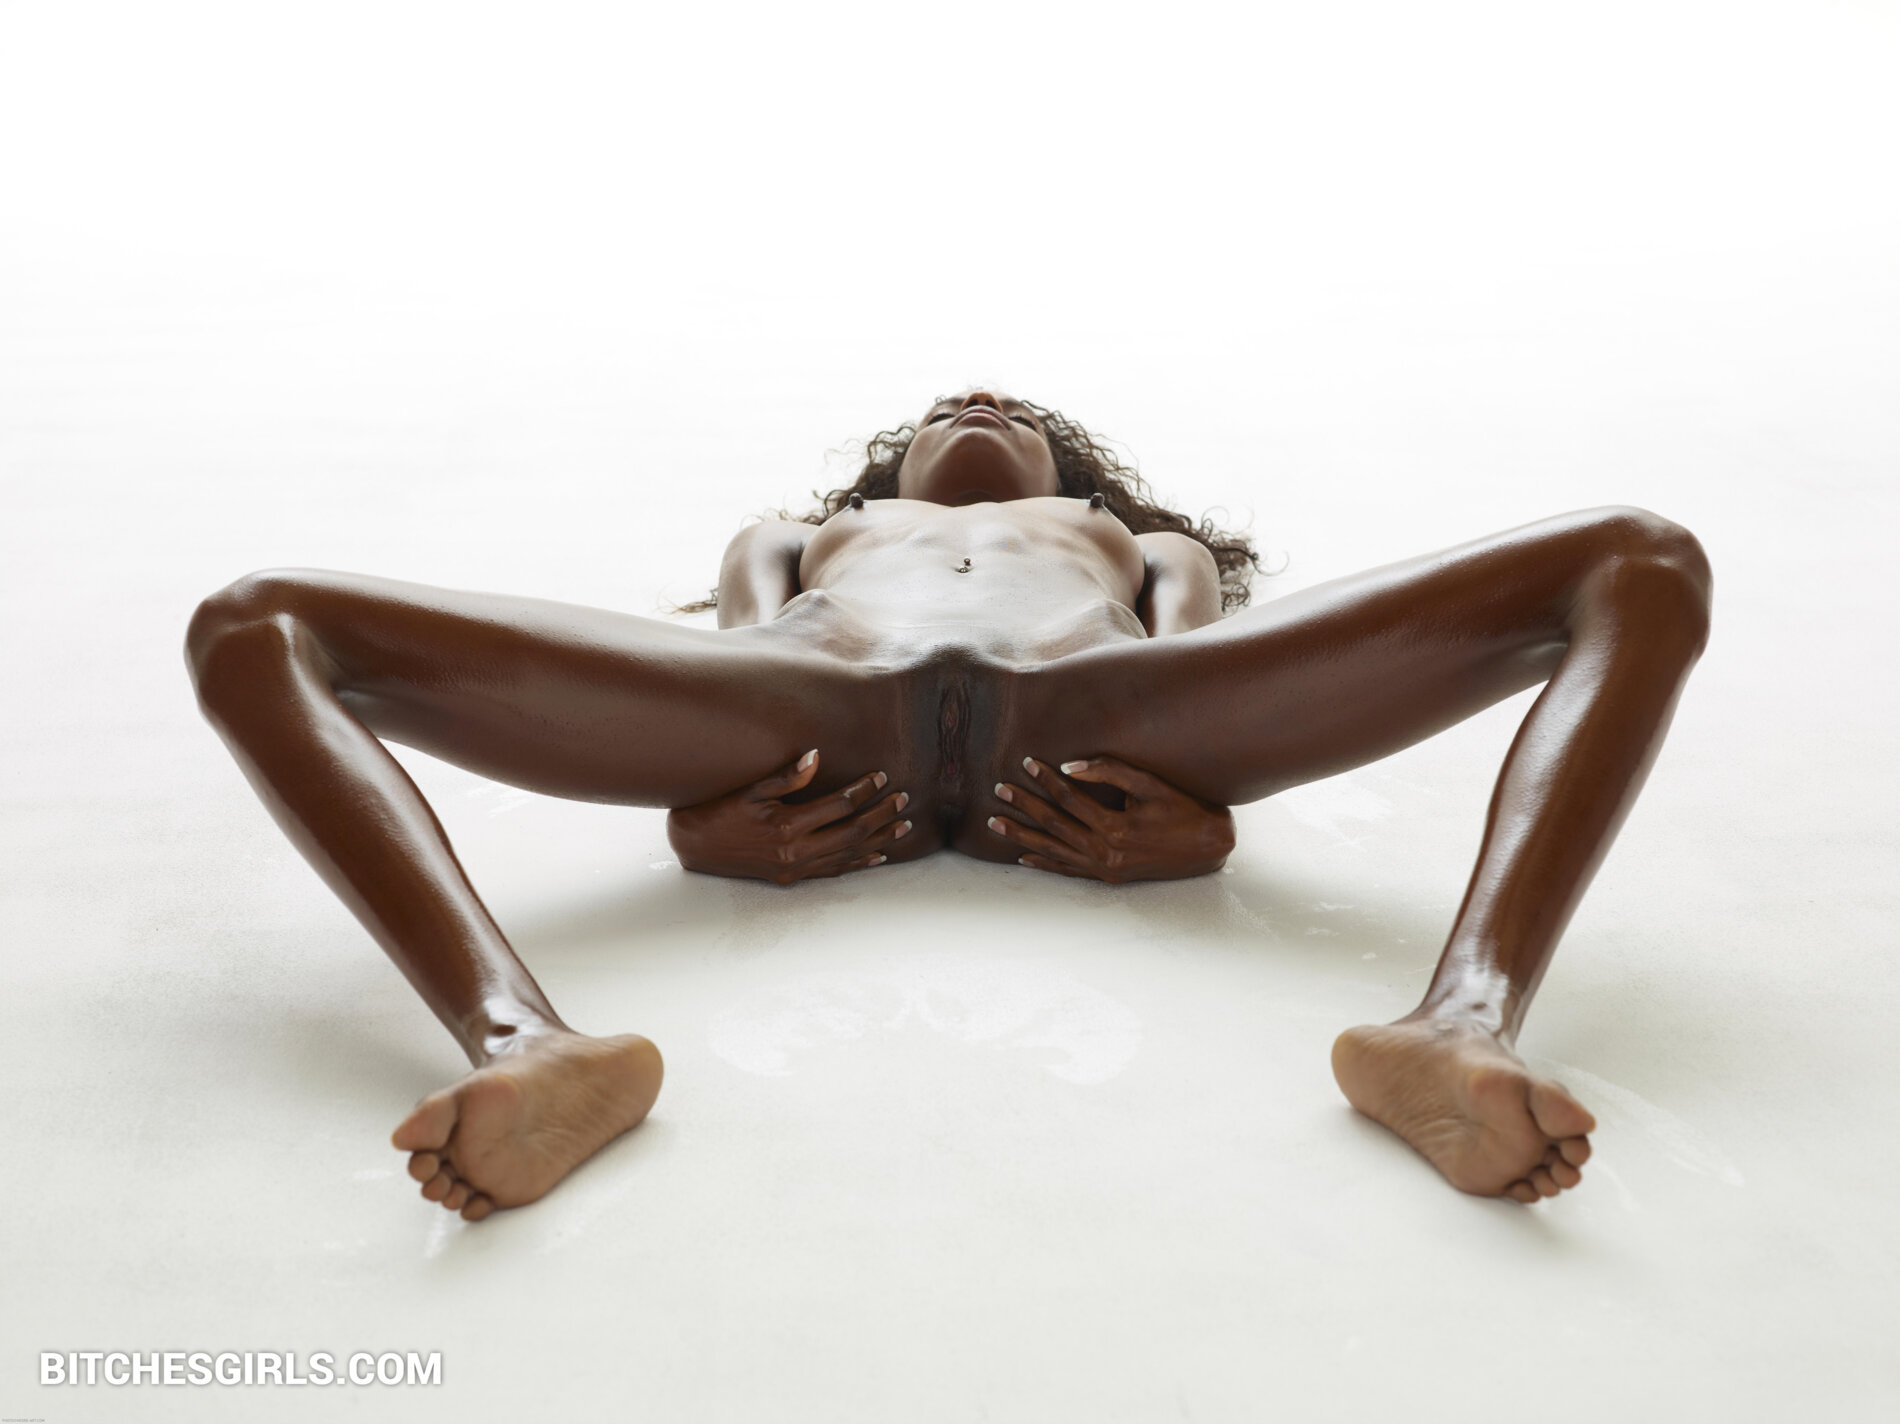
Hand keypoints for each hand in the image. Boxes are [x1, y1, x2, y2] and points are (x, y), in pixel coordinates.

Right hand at [665, 751, 912, 884]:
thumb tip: (817, 756)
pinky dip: (858, 862)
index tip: (882, 777)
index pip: (840, 805)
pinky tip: (878, 855)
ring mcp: (795, 868)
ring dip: (879, 839)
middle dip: (882, 815)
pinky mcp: (791, 878)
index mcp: (787, 825)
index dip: (864, 790)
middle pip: (852, 831)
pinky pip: (833, 871)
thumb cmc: (720, 809)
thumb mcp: (751, 789)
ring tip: (903, 826)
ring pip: (848, 854)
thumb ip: (786, 776)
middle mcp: (795, 851)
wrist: (694, 845)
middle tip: (904, 799)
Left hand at [987, 755, 1234, 882]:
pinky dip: (1044, 864)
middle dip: (1024, 805)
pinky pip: (1068, 871)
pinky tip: (1022, 857)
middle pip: (1054, 824)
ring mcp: (1105, 868)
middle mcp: (1106, 851)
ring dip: (1022, 835)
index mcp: (1115, 827)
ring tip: (995, 822)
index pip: (1070, 797)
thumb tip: (1068, 765)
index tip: (1026, 761)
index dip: (1046, 778)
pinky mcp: (1108, 878)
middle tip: (998, 789)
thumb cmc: (1183, 808)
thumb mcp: (1150, 784)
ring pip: (1053, 850)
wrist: (1209, 847)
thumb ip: (1109, 771)